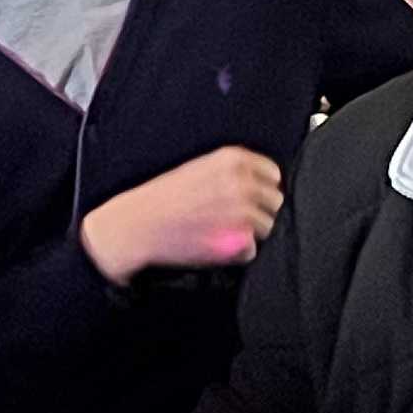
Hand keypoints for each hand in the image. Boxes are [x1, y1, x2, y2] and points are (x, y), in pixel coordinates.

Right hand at [81, 146, 285, 281]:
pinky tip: (216, 245)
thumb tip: (256, 183)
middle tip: (234, 218)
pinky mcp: (238, 239)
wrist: (138, 224)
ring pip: (267, 227)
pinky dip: (237, 252)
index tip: (251, 198)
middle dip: (259, 211)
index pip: (273, 174)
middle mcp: (243, 182)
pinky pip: (252, 249)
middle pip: (274, 201)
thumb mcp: (199, 168)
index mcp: (233, 160)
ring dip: (249, 233)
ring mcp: (243, 212)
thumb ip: (231, 172)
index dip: (262, 188)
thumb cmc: (162, 198)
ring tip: (221, 232)